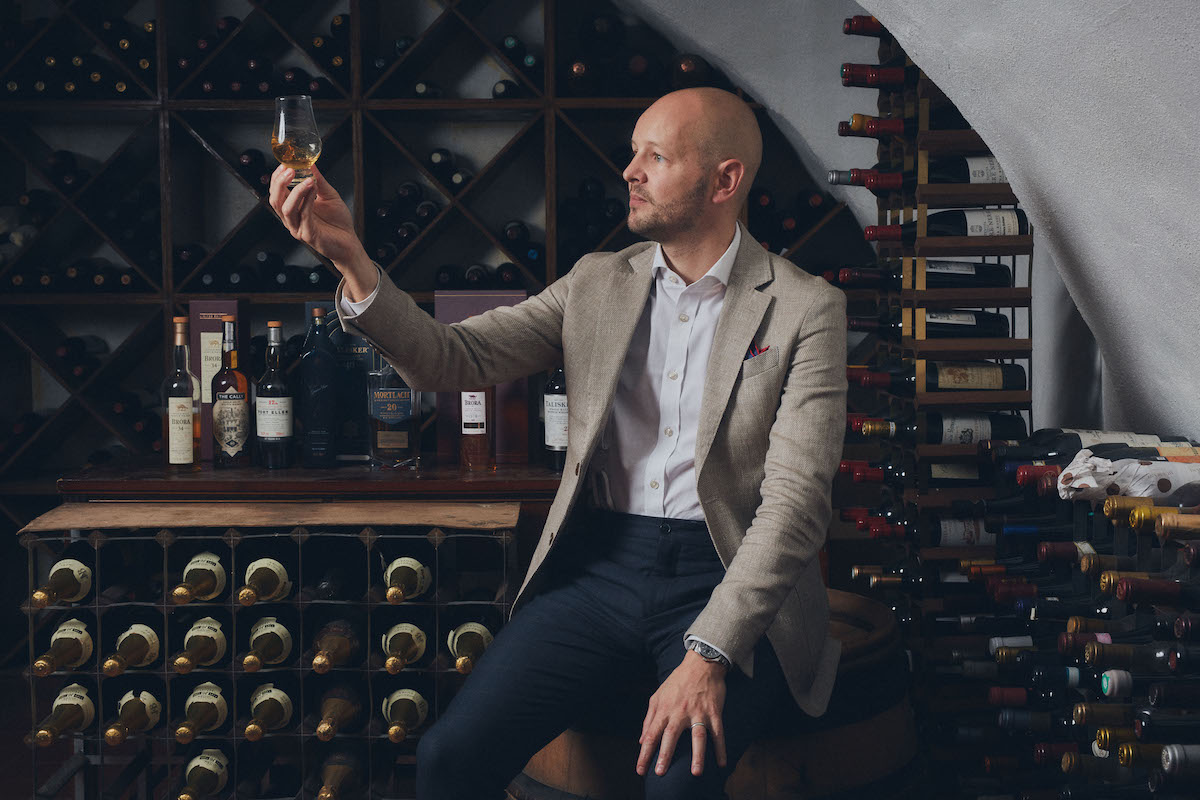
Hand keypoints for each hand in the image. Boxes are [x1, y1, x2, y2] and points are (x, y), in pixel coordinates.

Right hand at [268, 165, 375, 298]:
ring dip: (296, 191)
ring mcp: (298, 228)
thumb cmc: (338, 222)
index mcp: (293, 208)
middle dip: (280, 183)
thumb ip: (319, 181)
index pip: (276, 192)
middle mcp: (291, 219)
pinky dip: (308, 201)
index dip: (277, 177)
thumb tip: (311, 164)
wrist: (349, 242)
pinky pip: (304, 216)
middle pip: (275, 200)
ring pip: (287, 209)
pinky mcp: (308, 235)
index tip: (285, 163)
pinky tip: (314, 189)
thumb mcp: (328, 196)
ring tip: (308, 179)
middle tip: (290, 169)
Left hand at [636, 650, 727, 778]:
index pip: (652, 735)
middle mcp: (680, 712)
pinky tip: (721, 763)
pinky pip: (718, 732)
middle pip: (671, 736)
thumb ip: (649, 719)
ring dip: (697, 755)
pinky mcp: (714, 711)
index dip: (645, 754)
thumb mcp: (657, 696)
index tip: (640, 770)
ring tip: (696, 773)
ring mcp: (698, 712)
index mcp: (664, 709)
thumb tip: (641, 740)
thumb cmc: (677, 682)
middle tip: (660, 773)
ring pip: (698, 736)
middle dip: (665, 755)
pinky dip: (720, 748)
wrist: (701, 664)